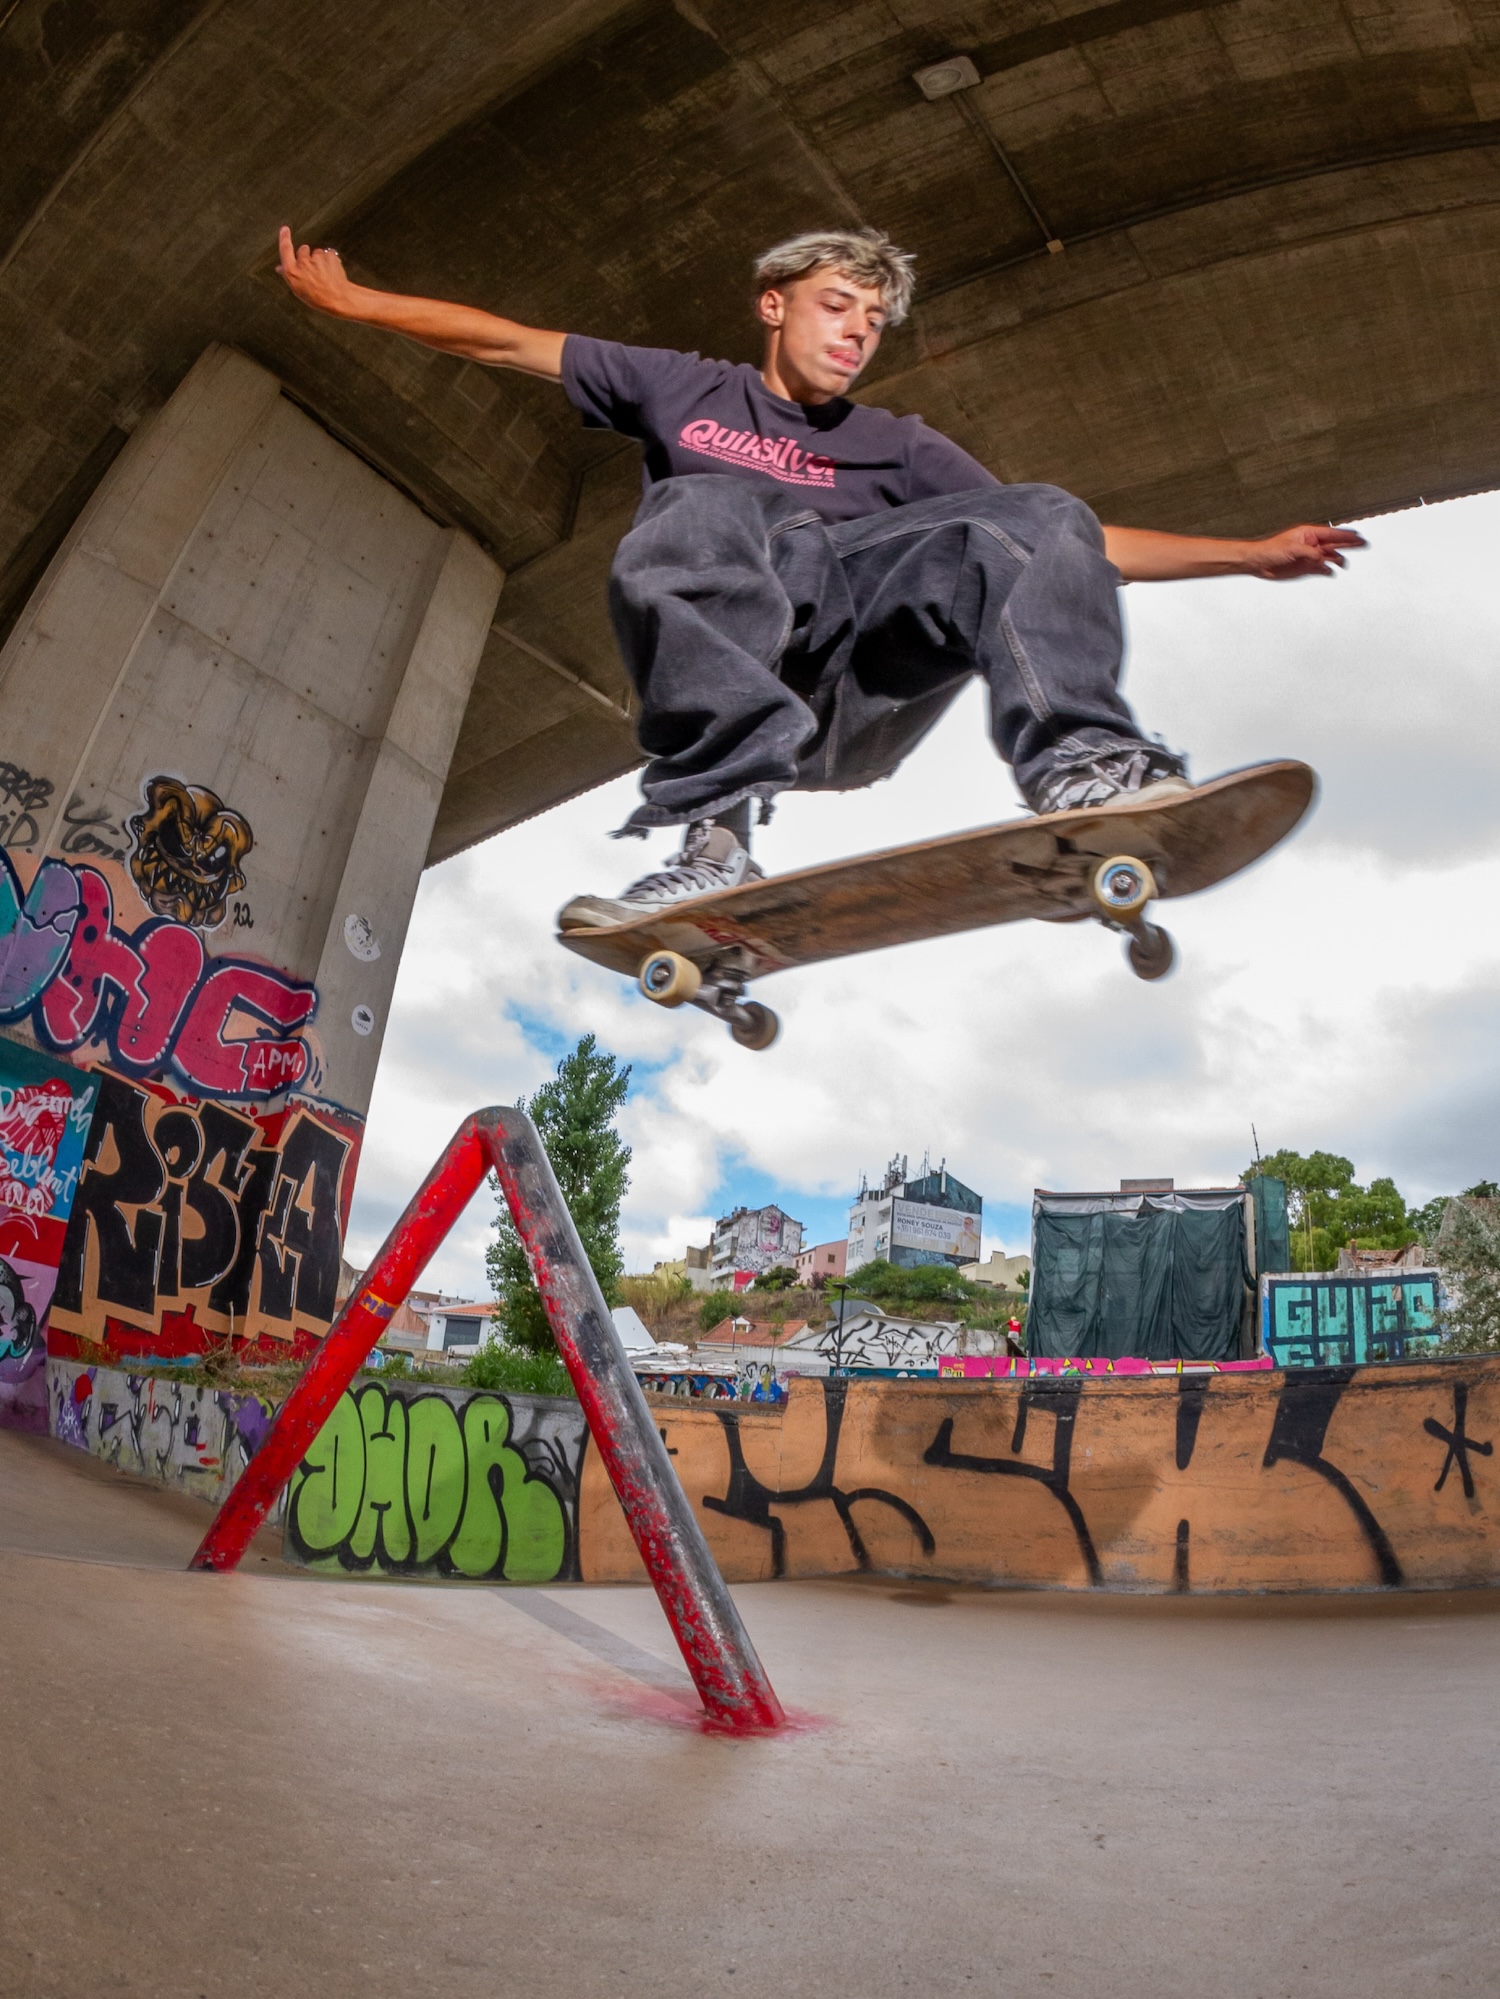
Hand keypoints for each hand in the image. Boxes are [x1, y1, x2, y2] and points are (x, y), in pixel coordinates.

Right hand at [277, 226, 359, 316]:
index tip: (285, 229)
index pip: (285, 249)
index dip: (284, 238)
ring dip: (320, 259)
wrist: (339, 300)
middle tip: (314, 269)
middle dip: (307, 255)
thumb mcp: (298, 289)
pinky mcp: (329, 255)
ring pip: (317, 252)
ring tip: (325, 274)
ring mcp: (317, 258)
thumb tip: (279, 267)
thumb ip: (289, 275)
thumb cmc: (317, 297)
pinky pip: (328, 254)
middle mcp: (303, 262)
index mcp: (292, 271)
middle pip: (303, 249)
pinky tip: (333, 272)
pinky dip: (331, 260)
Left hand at [1244, 523, 1366, 579]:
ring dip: (1338, 560)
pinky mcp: (1306, 568)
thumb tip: (1324, 559)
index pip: (1332, 534)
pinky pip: (1322, 569)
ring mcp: (1310, 557)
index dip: (1346, 535)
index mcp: (1309, 535)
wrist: (1258, 563)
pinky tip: (1331, 572)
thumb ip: (1310, 553)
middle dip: (1349, 544)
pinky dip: (1327, 571)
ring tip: (1344, 563)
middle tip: (1364, 544)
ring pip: (1330, 558)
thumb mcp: (1292, 549)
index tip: (1359, 536)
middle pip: (1335, 544)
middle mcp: (1312, 545)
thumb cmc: (1271, 550)